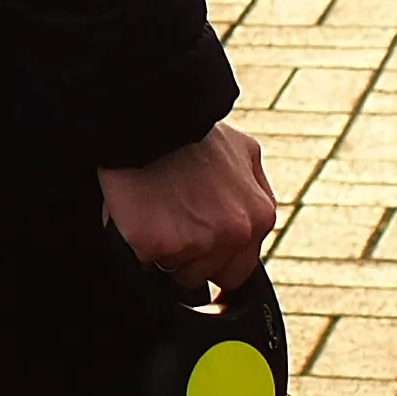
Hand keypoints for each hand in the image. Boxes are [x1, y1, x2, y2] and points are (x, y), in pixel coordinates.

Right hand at [99, 123, 274, 293]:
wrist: (151, 120)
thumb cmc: (192, 133)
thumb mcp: (246, 152)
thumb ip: (257, 192)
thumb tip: (253, 224)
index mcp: (259, 216)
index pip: (238, 270)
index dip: (213, 258)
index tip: (197, 241)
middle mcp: (234, 234)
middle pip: (206, 275)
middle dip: (189, 256)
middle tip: (173, 219)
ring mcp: (196, 242)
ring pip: (175, 271)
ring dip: (163, 250)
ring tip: (157, 210)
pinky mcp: (157, 245)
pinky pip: (143, 260)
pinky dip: (137, 241)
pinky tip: (139, 212)